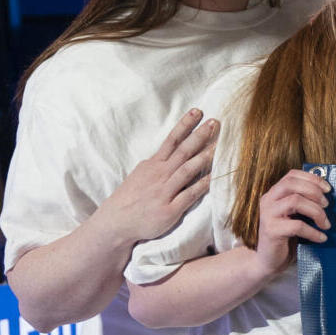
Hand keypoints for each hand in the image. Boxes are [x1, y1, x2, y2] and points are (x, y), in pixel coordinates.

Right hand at [92, 109, 218, 243]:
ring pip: (187, 170)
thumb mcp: (140, 175)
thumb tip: (170, 151)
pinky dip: (203, 185)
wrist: (115, 224)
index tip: (198, 111)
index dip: (185, 125)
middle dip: (199, 136)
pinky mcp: (169, 209)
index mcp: (153, 165)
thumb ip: (157, 164)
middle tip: (215, 122)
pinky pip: (190, 194)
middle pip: (182, 151)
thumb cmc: (130, 199)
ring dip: (204, 157)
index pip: (171, 140)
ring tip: (220, 145)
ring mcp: (164, 192)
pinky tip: (216, 177)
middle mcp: (159, 175)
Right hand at [249, 168, 331, 277]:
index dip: (312, 179)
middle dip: (314, 192)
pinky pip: (296, 226)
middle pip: (292, 184)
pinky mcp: (271, 231)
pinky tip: (321, 238)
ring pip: (294, 201)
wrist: (269, 261)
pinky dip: (313, 231)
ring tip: (326, 224)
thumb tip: (329, 196)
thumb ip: (305, 202)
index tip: (328, 189)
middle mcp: (268, 200)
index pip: (292, 175)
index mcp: (274, 193)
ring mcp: (267, 215)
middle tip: (327, 205)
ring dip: (316, 211)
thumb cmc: (287, 236)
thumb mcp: (296, 215)